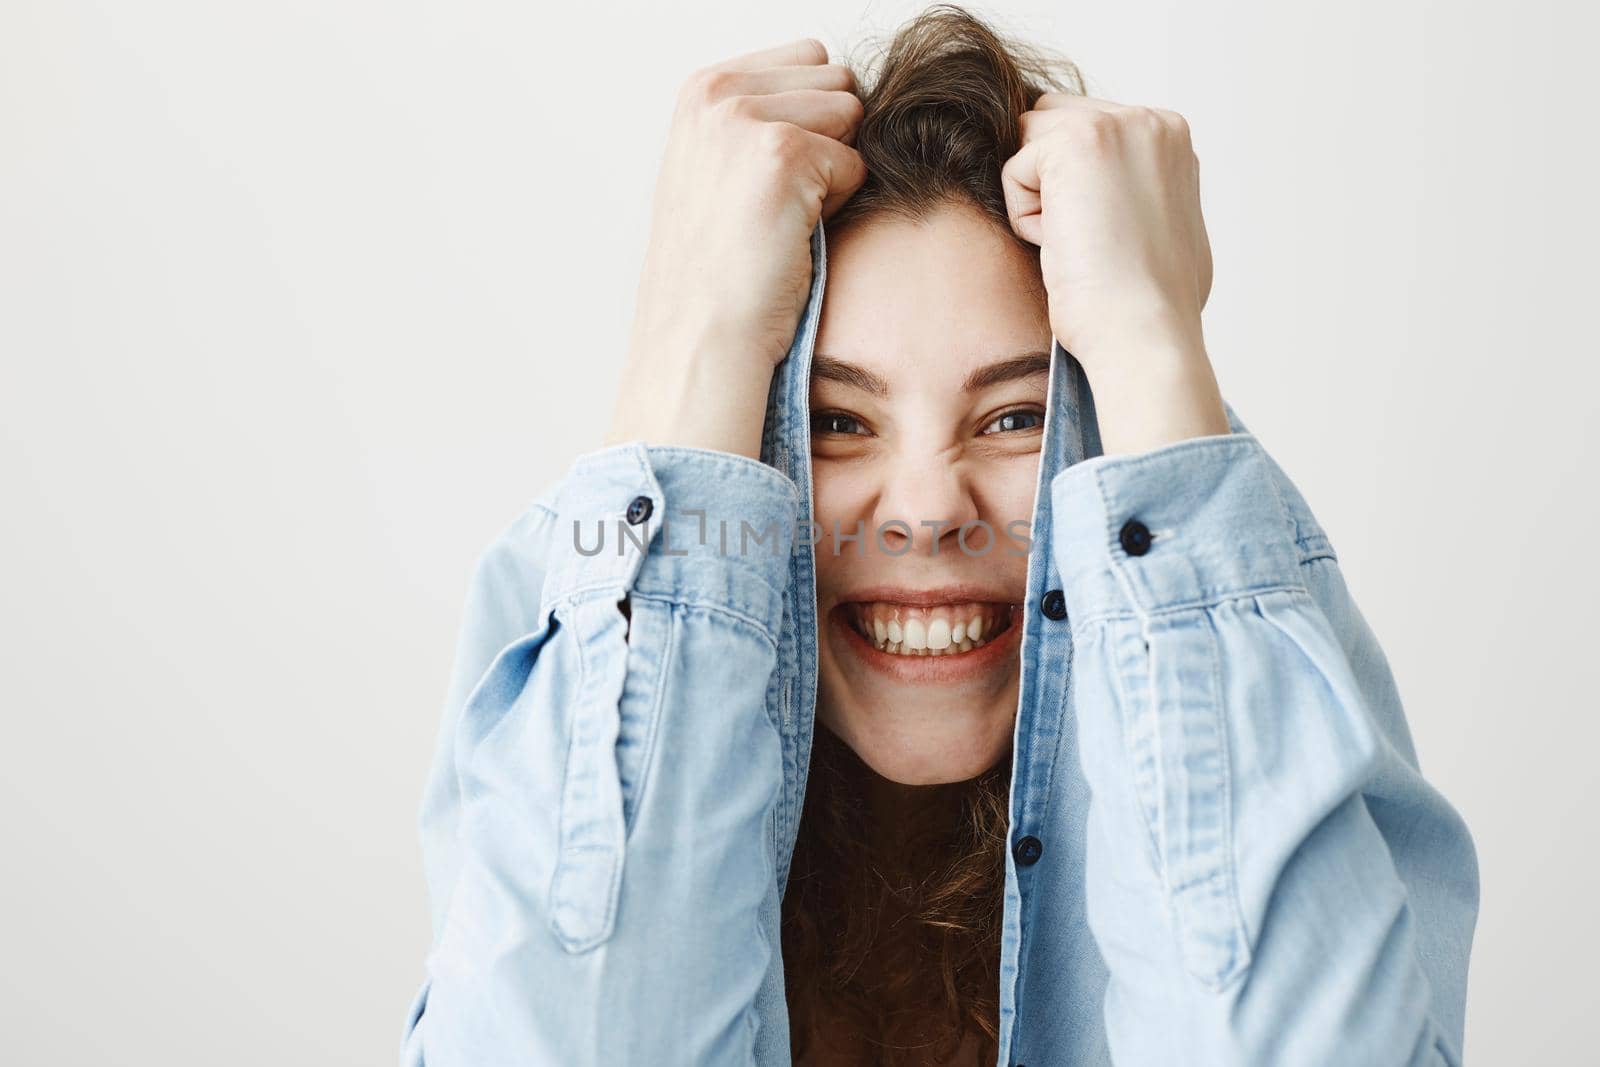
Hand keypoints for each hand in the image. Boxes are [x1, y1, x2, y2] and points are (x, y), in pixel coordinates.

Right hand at [606, 38, 866, 459]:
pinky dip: (836, 206)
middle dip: (828, 140)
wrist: (701, 334)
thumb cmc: (717, 271)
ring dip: (833, 171)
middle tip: (779, 203)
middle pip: (837, 81)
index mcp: (701, 91)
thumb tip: (841, 95)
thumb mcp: (717, 171)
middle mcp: (717, 93)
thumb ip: (761, 120)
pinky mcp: (781, 153)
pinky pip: (856, 164)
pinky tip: (791, 237)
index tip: (769, 179)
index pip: (810, 59)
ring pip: (851, 117)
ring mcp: (745, 119)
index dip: (812, 122)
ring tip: (784, 218)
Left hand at [1001, 94, 1228, 453]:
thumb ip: (1138, 190)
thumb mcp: (1161, 230)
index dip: (1073, 190)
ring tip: (1078, 243)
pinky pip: (1014, 170)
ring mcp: (1117, 125)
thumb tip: (1111, 197)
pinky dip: (1026, 218)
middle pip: (1050, 124)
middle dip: (1049, 183)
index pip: (1085, 131)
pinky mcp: (1076, 142)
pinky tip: (1066, 246)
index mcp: (1171, 139)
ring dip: (1038, 200)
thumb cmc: (1149, 308)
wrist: (1144, 334)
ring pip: (1028, 145)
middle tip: (1084, 241)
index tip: (1102, 237)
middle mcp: (1150, 121)